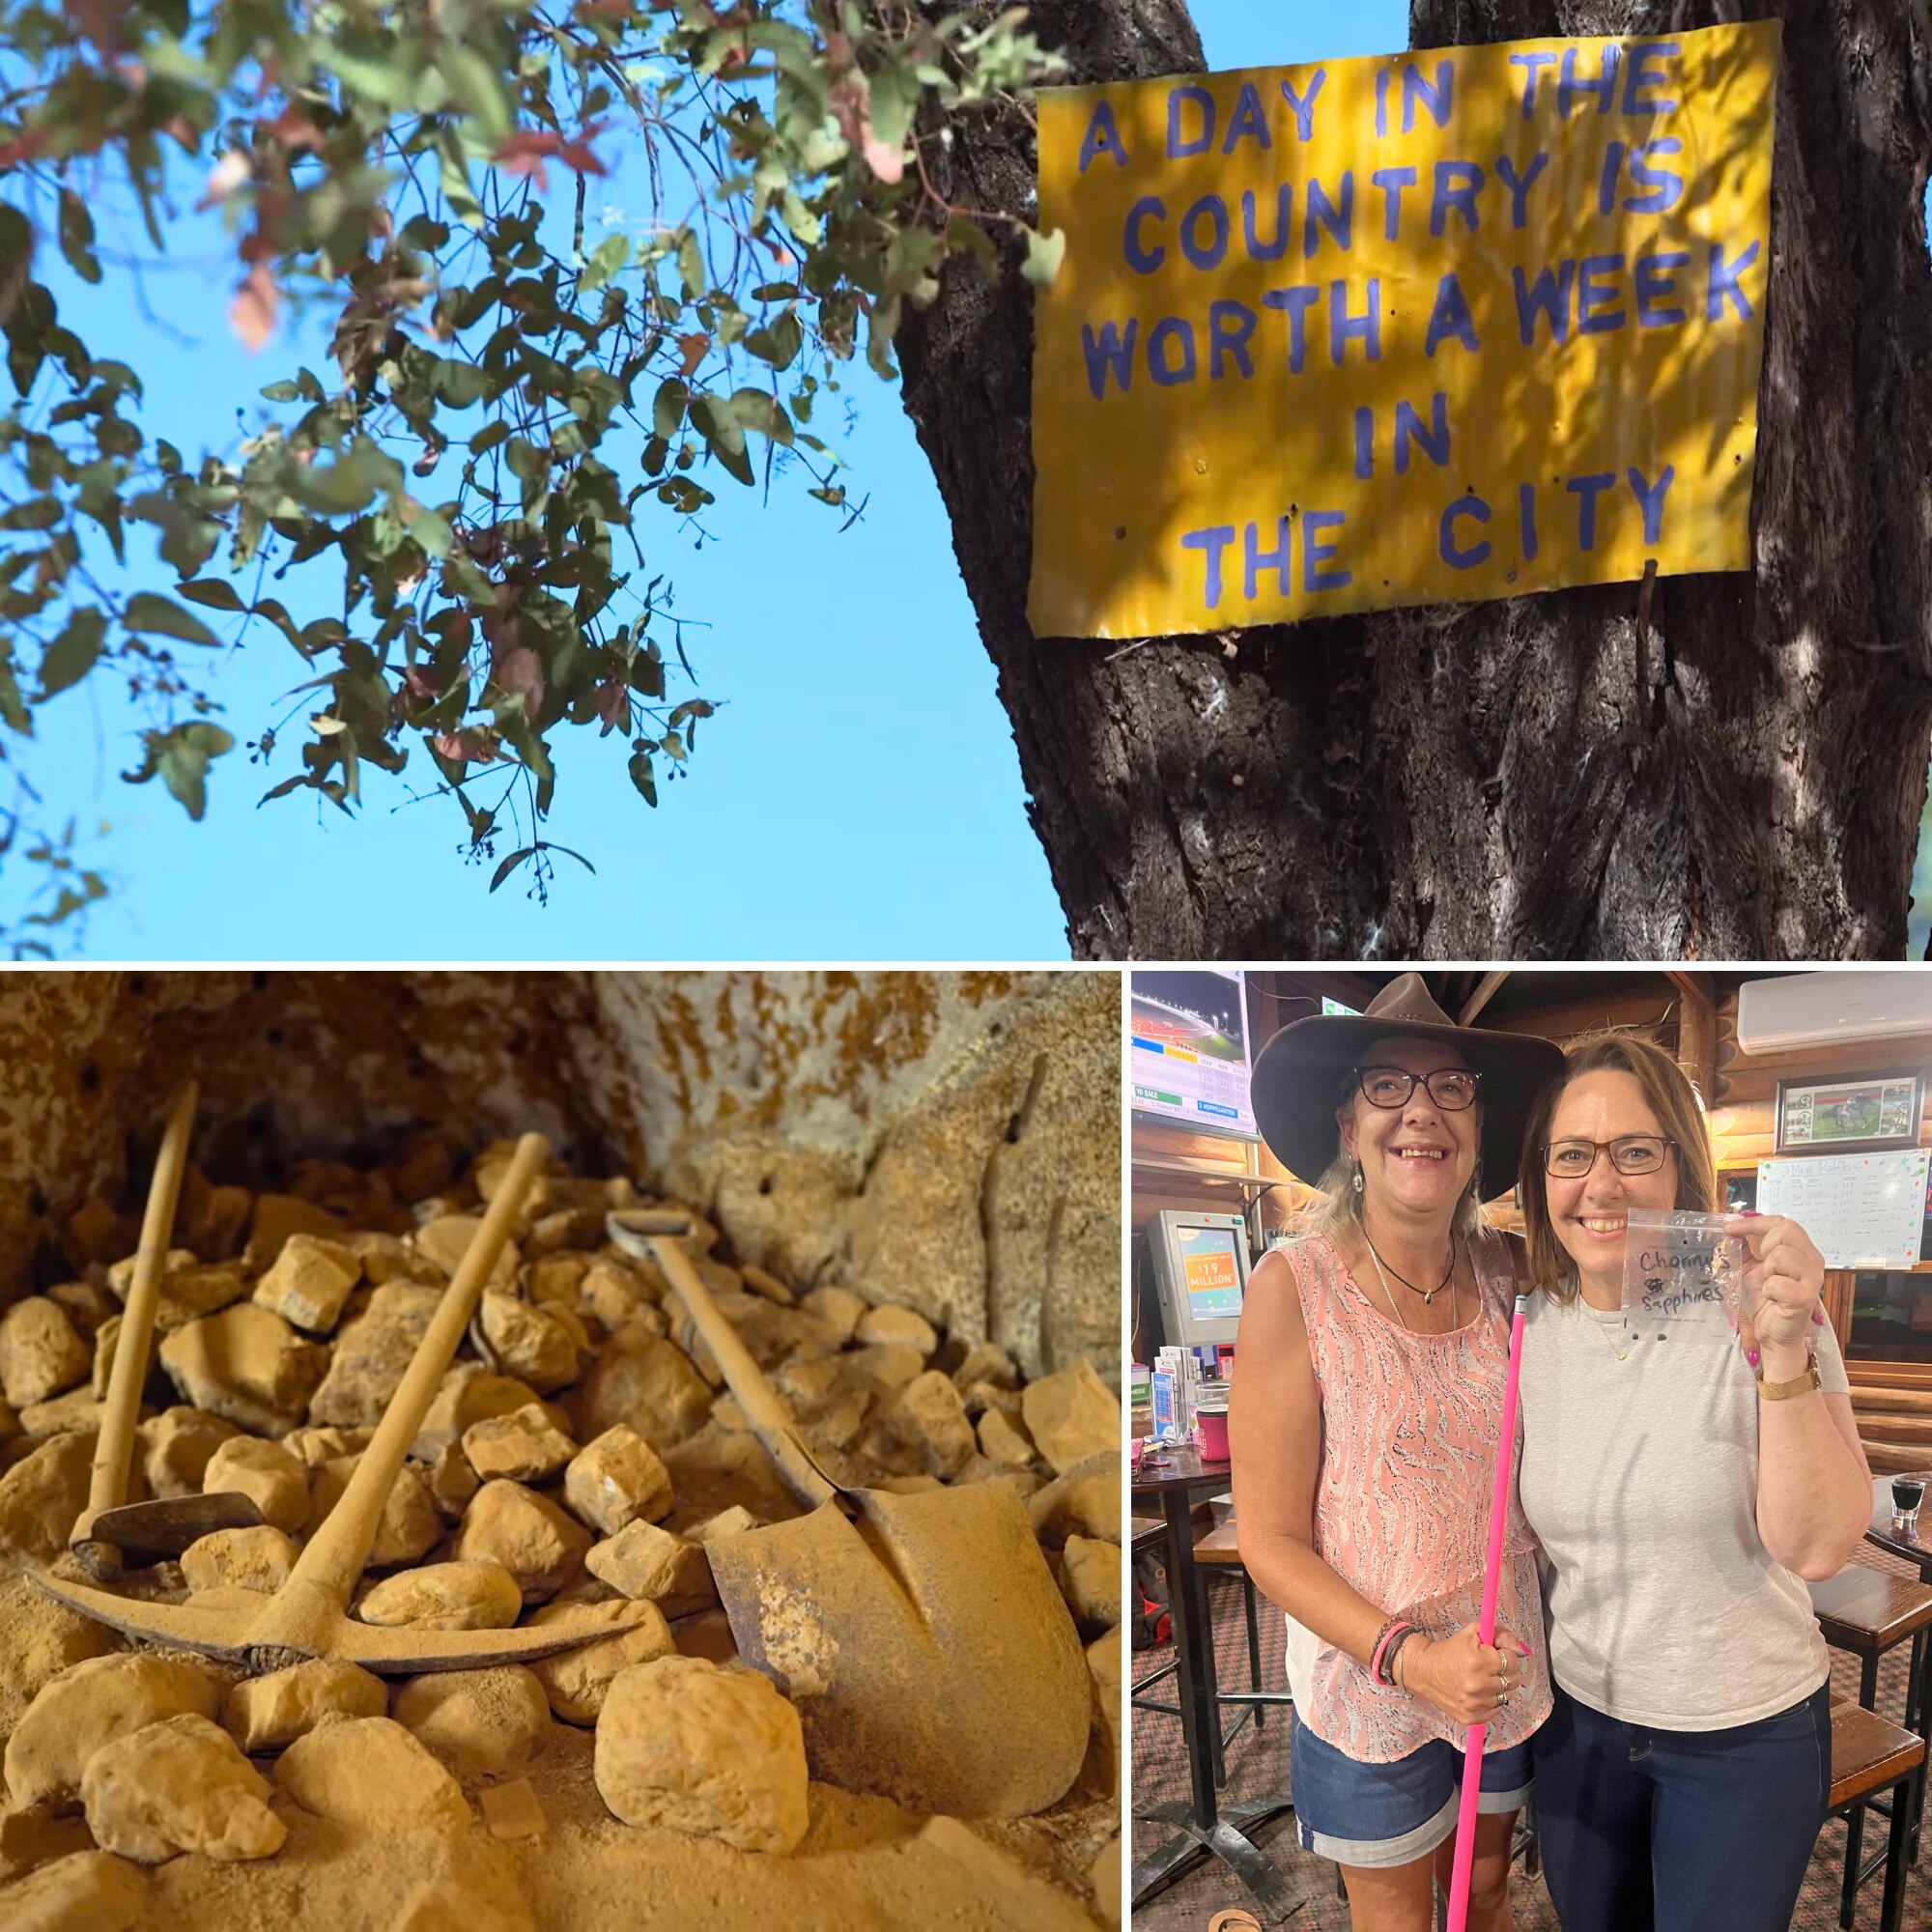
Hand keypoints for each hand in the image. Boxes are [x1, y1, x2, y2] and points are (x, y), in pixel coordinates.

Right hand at [1401, 1622, 1530, 1727]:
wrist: (1424, 1670)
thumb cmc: (1451, 1650)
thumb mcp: (1473, 1632)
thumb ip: (1501, 1635)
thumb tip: (1523, 1650)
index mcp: (1478, 1660)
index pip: (1513, 1661)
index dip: (1506, 1655)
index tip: (1496, 1654)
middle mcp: (1477, 1685)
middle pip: (1513, 1680)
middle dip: (1506, 1671)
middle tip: (1491, 1666)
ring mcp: (1474, 1704)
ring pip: (1506, 1696)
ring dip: (1499, 1687)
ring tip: (1484, 1679)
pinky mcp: (1471, 1717)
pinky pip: (1496, 1710)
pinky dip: (1491, 1701)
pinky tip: (1480, 1692)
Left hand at [1724, 1213, 1825, 1370]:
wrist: (1773, 1334)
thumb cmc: (1765, 1300)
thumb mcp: (1749, 1267)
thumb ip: (1744, 1246)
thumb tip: (1731, 1226)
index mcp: (1801, 1251)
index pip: (1782, 1222)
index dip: (1754, 1222)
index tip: (1730, 1229)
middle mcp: (1812, 1262)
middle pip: (1787, 1229)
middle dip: (1764, 1244)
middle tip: (1760, 1264)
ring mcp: (1812, 1279)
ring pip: (1783, 1254)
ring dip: (1767, 1269)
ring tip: (1769, 1284)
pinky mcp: (1806, 1298)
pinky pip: (1778, 1282)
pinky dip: (1768, 1290)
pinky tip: (1772, 1298)